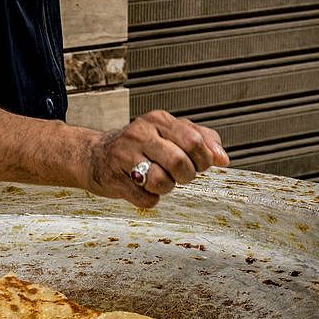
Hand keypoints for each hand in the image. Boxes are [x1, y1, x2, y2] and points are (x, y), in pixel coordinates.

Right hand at [85, 110, 228, 207]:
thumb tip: (222, 159)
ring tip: (159, 180)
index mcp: (158, 120)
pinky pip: (146, 199)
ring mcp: (124, 156)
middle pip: (180, 163)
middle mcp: (140, 134)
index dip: (203, 159)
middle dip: (186, 176)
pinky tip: (142, 188)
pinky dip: (150, 199)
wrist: (95, 155)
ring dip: (167, 188)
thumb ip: (202, 139)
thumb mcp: (171, 132)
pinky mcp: (113, 179)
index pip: (194, 141)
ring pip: (161, 182)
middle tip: (180, 176)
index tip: (199, 164)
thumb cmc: (140, 145)